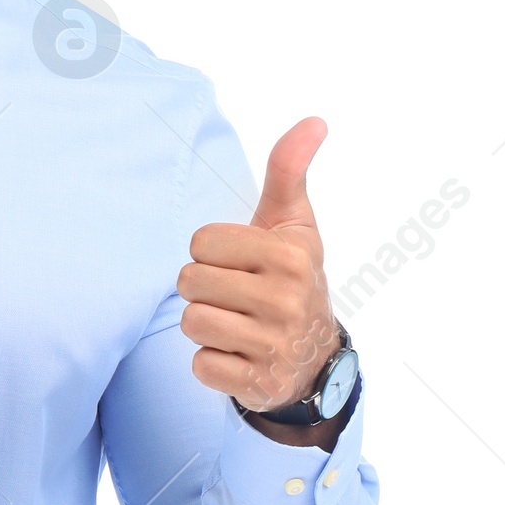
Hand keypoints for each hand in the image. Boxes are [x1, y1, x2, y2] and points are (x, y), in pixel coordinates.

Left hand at [177, 117, 338, 416]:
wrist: (315, 355)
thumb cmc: (291, 277)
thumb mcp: (293, 223)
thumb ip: (289, 171)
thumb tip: (315, 120)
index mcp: (289, 255)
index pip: (200, 243)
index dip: (211, 253)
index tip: (239, 263)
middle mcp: (286, 300)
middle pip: (189, 282)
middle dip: (204, 289)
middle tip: (235, 296)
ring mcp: (274, 345)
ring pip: (191, 323)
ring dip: (205, 326)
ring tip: (236, 324)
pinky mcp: (258, 383)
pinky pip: (200, 366)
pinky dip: (212, 363)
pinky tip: (238, 356)